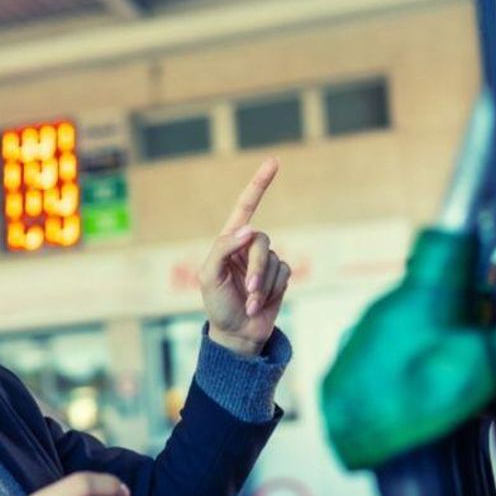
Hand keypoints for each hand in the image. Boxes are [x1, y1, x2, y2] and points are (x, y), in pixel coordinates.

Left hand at [199, 157, 290, 354]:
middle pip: (261, 240)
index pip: (245, 208)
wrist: (236, 333)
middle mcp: (247, 247)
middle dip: (257, 268)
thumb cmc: (217, 305)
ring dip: (263, 285)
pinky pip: (285, 273)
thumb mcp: (210, 276)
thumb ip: (223, 247)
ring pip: (274, 259)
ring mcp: (264, 262)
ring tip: (252, 303)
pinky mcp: (280, 277)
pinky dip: (273, 290)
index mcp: (228, 242)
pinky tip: (261, 305)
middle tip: (250, 292)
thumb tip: (250, 229)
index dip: (259, 185)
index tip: (274, 162)